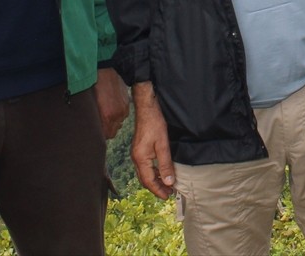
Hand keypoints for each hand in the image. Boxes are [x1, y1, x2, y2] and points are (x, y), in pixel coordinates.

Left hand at [93, 67, 130, 138]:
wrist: (105, 70)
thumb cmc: (94, 86)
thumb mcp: (90, 105)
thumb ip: (94, 119)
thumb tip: (94, 129)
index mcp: (107, 116)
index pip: (106, 136)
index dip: (101, 134)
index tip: (97, 131)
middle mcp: (117, 115)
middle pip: (113, 132)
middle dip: (107, 129)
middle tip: (100, 123)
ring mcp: (123, 109)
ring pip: (118, 123)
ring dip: (113, 122)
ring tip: (106, 114)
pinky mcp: (127, 103)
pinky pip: (123, 114)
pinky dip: (118, 113)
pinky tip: (112, 106)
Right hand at [130, 82, 175, 198]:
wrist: (146, 109)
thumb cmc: (154, 124)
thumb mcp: (163, 145)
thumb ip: (165, 164)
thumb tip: (169, 182)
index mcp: (140, 159)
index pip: (149, 181)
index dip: (158, 190)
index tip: (168, 196)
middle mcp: (136, 158)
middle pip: (145, 179)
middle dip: (156, 188)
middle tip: (169, 193)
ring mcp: (136, 154)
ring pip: (144, 173)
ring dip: (155, 181)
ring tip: (167, 185)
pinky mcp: (139, 150)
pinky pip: (145, 166)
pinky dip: (153, 172)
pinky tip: (161, 172)